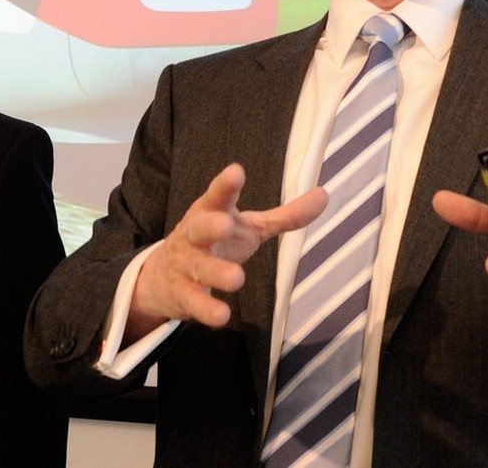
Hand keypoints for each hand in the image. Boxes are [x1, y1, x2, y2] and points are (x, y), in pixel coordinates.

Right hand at [129, 163, 326, 338]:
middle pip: (200, 228)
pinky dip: (207, 309)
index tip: (236, 172)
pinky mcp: (184, 294)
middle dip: (212, 226)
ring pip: (200, 267)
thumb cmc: (216, 243)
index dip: (226, 185)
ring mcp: (187, 265)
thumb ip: (285, 215)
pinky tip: (222, 315)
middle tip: (225, 224)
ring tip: (236, 278)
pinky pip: (195, 302)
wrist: (163, 276)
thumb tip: (324, 195)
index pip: (218, 196)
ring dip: (216, 272)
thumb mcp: (248, 226)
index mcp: (212, 213)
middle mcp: (195, 235)